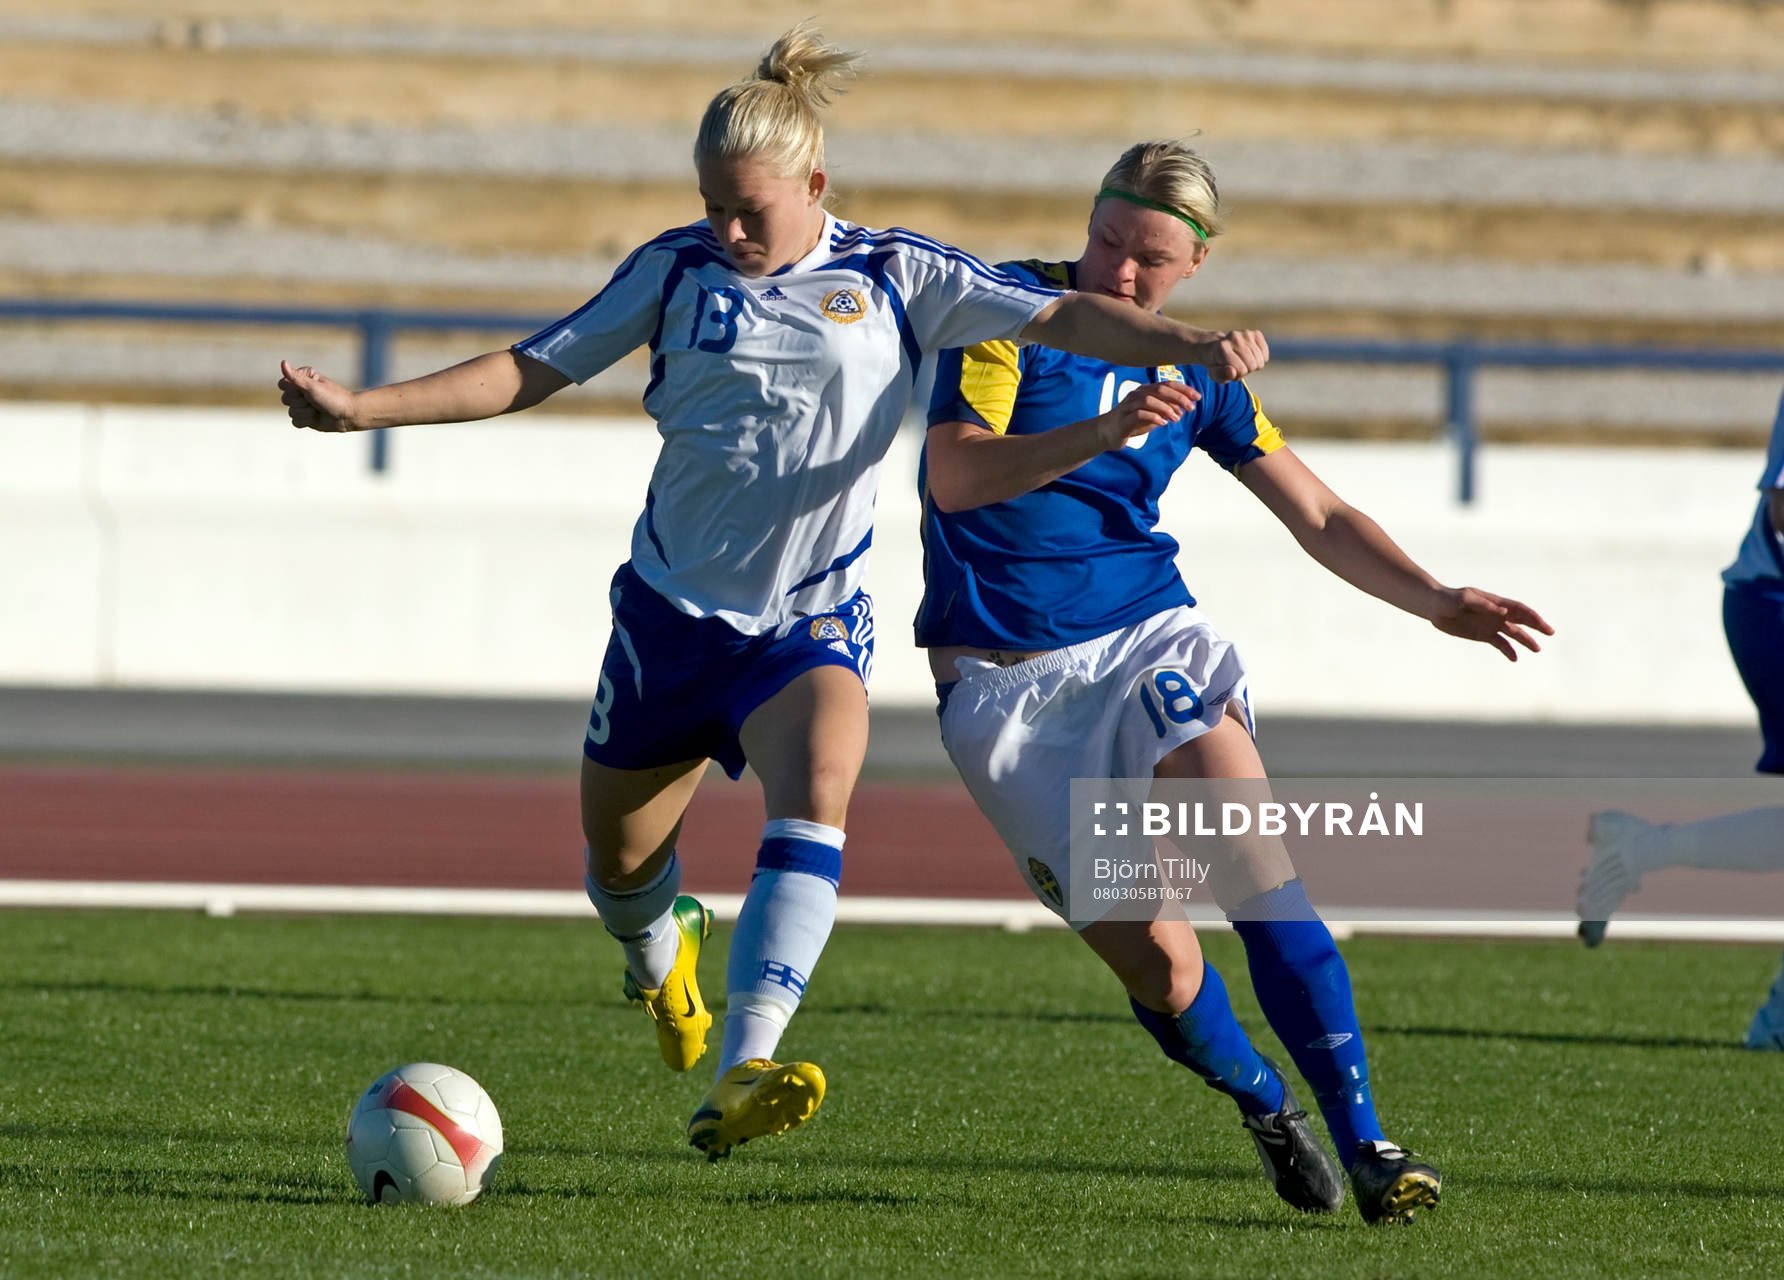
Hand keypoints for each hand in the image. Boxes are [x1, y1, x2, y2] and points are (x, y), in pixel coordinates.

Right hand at [278, 359, 358, 431]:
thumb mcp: (312, 386)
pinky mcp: (305, 417)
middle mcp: (301, 390)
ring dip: (306, 413)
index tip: (306, 390)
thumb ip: (295, 377)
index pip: (283, 384)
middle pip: (285, 399)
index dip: (292, 390)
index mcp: (302, 378)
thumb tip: (282, 362)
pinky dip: (306, 421)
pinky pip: (295, 422)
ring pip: (291, 412)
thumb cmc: (333, 397)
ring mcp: (302, 405)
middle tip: (315, 401)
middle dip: (301, 403)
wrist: (347, 415)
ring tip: (318, 410)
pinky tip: (316, 418)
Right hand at [1094, 380, 1199, 450]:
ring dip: (1166, 408)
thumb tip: (1183, 409)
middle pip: (1160, 389)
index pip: (1167, 385)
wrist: (1105, 433)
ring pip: (1149, 399)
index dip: (1184, 389)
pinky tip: (1162, 423)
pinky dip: (1153, 417)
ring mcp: (1128, 406)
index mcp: (1145, 391)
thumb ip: (1166, 410)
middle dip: (1178, 397)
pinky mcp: (1123, 419)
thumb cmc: (1130, 423)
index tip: (1197, 397)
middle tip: (1190, 408)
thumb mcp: (1152, 415)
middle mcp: (1137, 394)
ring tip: (1176, 418)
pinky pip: (1139, 414)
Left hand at [1190, 330, 1268, 381]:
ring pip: (1260, 361)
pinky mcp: (1255, 333)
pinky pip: (1265, 354)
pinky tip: (1250, 356)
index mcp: (1222, 348)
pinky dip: (1260, 358)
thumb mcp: (1214, 374)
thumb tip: (1232, 372)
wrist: (1217, 347)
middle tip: (1237, 365)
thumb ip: (1221, 375)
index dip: (1238, 375)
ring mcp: (1246, 333)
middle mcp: (1234, 337)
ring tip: (1242, 361)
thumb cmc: (1216, 364)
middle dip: (1246, 370)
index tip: (1230, 370)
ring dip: (1253, 365)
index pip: (1241, 370)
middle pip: (1252, 365)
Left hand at [1429, 587, 1553, 660]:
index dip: (1531, 616)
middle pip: (1521, 620)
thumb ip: (1483, 605)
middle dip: (1536, 625)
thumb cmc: (1448, 599)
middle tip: (1551, 632)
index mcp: (1494, 602)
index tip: (1542, 624)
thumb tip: (1503, 611)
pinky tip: (1515, 658)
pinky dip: (1508, 650)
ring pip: (1513, 633)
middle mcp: (1496, 613)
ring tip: (1537, 649)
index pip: (1518, 609)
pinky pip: (1499, 643)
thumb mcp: (1463, 599)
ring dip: (1525, 640)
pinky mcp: (1483, 634)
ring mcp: (1490, 624)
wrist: (1434, 607)